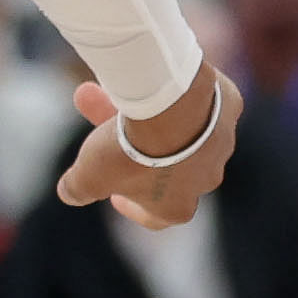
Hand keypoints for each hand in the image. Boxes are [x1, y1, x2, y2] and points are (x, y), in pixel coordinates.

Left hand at [58, 71, 236, 228]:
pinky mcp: (229, 108)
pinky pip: (202, 103)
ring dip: (152, 117)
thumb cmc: (129, 149)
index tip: (116, 194)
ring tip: (117, 91)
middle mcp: (206, 179)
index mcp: (177, 206)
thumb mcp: (89, 175)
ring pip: (182, 131)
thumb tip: (68, 193)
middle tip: (100, 127)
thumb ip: (77, 189)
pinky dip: (182, 95)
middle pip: (162, 165)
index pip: (154, 217)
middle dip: (128, 148)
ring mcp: (222, 143)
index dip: (133, 207)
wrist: (171, 104)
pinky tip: (158, 80)